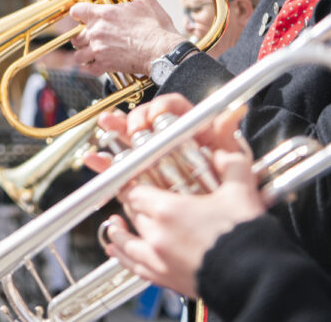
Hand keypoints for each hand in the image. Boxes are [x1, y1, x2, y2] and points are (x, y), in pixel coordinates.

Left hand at [65, 0, 187, 76]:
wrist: (163, 51)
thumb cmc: (156, 26)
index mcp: (103, 14)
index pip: (76, 10)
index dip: (78, 12)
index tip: (82, 15)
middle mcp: (96, 32)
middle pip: (76, 34)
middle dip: (82, 35)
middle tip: (92, 36)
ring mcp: (99, 50)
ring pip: (79, 53)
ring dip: (84, 52)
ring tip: (93, 51)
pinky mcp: (105, 65)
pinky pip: (88, 68)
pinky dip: (91, 66)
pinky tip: (98, 63)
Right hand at [83, 95, 246, 172]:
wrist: (226, 222)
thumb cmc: (231, 185)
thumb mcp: (233, 160)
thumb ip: (227, 134)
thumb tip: (235, 111)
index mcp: (192, 129)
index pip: (173, 107)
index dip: (161, 107)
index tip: (156, 115)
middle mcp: (171, 141)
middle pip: (146, 123)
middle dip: (130, 119)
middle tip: (126, 125)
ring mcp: (155, 160)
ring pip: (130, 143)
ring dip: (114, 134)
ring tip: (105, 128)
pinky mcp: (142, 180)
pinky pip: (121, 170)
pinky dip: (106, 165)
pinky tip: (95, 159)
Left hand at [100, 146, 264, 296]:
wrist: (254, 279)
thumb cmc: (246, 240)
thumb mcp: (240, 193)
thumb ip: (231, 166)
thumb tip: (227, 154)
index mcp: (168, 210)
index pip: (134, 191)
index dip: (133, 183)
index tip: (135, 181)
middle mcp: (157, 236)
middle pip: (131, 213)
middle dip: (132, 205)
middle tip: (134, 199)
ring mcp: (159, 260)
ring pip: (126, 243)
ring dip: (119, 233)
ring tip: (114, 226)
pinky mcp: (166, 280)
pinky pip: (135, 267)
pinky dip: (124, 259)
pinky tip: (120, 255)